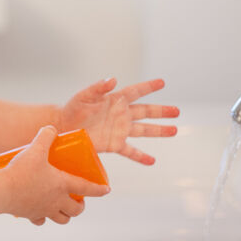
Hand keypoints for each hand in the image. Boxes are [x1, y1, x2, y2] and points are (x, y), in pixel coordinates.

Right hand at [4, 126, 109, 225]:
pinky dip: (42, 218)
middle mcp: (56, 200)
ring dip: (65, 214)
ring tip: (62, 207)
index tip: (107, 190)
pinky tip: (39, 212)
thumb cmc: (21, 171)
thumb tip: (51, 129)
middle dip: (80, 206)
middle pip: (76, 210)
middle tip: (78, 199)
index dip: (99, 189)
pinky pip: (41, 221)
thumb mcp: (35, 149)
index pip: (87, 188)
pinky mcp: (30, 215)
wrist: (2, 191)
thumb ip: (45, 136)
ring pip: (62, 219)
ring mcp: (44, 210)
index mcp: (62, 185)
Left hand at [59, 78, 179, 164]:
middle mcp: (121, 115)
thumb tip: (113, 80)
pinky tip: (152, 161)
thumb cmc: (73, 108)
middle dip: (161, 111)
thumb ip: (98, 87)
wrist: (63, 126)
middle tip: (177, 111)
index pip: (136, 92)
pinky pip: (130, 151)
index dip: (148, 87)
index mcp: (115, 100)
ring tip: (174, 131)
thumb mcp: (84, 95)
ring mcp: (119, 130)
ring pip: (143, 130)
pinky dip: (141, 156)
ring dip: (159, 130)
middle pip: (145, 112)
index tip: (162, 82)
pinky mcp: (114, 144)